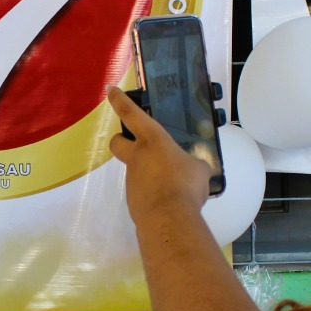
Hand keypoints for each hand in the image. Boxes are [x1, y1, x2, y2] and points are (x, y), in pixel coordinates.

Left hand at [106, 86, 211, 225]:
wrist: (168, 219)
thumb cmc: (185, 185)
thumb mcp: (200, 170)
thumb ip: (194, 165)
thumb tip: (195, 170)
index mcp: (153, 141)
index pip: (131, 114)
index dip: (120, 101)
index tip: (110, 91)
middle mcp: (137, 157)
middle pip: (117, 142)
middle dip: (122, 140)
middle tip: (137, 146)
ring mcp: (132, 179)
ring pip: (134, 170)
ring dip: (148, 173)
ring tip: (173, 185)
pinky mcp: (133, 200)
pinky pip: (142, 191)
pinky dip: (153, 193)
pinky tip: (169, 202)